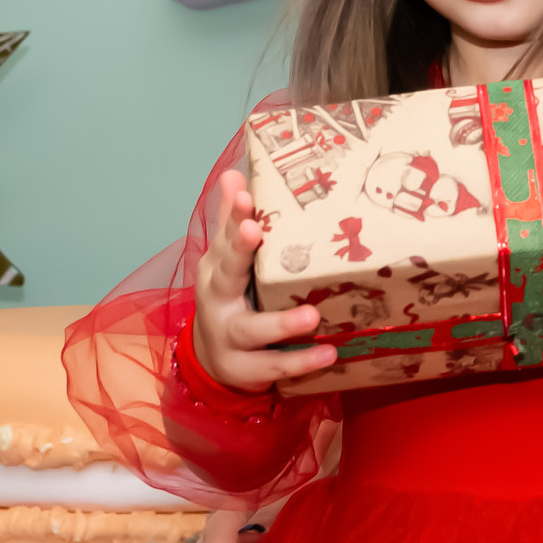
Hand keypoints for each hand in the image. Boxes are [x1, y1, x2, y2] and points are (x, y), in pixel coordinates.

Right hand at [192, 170, 337, 391]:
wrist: (214, 358)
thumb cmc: (233, 296)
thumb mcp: (230, 260)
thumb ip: (234, 221)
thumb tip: (234, 172)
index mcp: (217, 268)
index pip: (225, 237)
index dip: (234, 216)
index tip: (247, 195)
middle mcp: (217, 300)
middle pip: (226, 274)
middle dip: (238, 251)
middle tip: (254, 230)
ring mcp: (228, 337)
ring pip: (250, 329)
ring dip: (281, 323)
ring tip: (312, 315)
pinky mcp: (244, 370)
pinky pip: (271, 368)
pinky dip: (300, 362)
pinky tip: (329, 354)